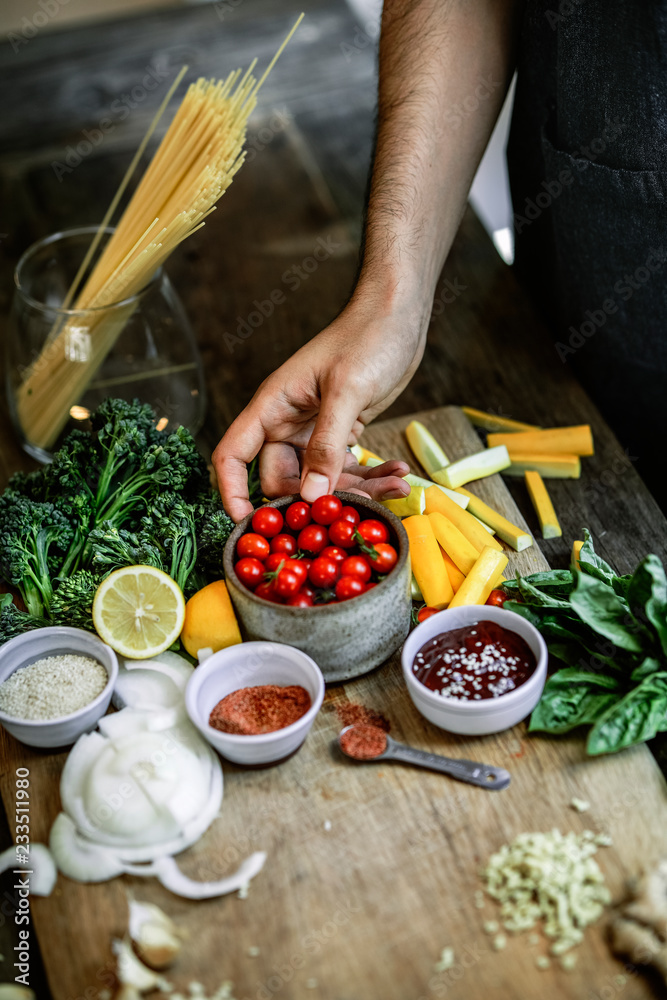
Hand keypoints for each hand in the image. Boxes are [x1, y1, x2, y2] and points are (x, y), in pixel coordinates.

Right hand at [212, 299, 425, 520]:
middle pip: (284, 481)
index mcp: (272, 407)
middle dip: (318, 501)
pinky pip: (347, 469)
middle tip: (356, 512)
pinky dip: (371, 476)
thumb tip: (310, 497)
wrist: (397, 313)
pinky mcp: (341, 435)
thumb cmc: (366, 337)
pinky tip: (398, 474)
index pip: (232, 456)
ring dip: (357, 490)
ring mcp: (314, 431)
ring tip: (397, 487)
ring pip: (322, 481)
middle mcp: (287, 424)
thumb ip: (327, 446)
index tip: (247, 525)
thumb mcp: (346, 391)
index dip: (232, 492)